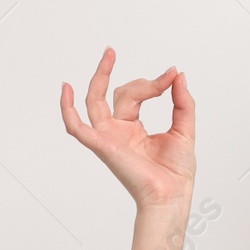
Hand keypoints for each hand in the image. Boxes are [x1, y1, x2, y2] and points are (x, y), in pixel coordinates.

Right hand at [60, 47, 195, 209]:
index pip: (136, 95)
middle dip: (142, 84)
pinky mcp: (103, 146)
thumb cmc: (176, 172)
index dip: (154, 83)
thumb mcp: (184, 129)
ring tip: (109, 54)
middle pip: (120, 94)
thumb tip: (178, 76)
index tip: (173, 75)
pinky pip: (77, 127)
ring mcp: (108, 137)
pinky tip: (66, 88)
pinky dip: (67, 109)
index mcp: (133, 128)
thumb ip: (182, 102)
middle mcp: (117, 131)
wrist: (173, 195)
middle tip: (163, 77)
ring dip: (100, 76)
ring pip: (96, 101)